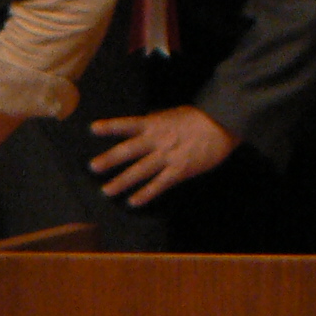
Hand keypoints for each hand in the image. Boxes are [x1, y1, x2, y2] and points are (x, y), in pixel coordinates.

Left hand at [87, 105, 236, 204]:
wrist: (222, 125)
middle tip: (93, 167)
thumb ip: (157, 121)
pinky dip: (145, 194)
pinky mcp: (179, 170)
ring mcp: (167, 156)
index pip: (128, 124)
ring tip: (106, 190)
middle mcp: (157, 140)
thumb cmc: (200, 118)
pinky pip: (158, 184)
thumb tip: (144, 124)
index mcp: (155, 123)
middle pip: (128, 151)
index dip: (110, 127)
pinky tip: (133, 202)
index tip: (93, 129)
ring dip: (121, 181)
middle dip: (109, 159)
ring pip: (139, 171)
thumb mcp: (174, 114)